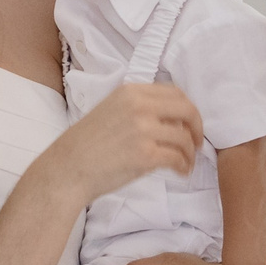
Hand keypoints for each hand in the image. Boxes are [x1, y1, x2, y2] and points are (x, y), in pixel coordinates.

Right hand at [40, 83, 201, 206]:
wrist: (68, 168)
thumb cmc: (87, 144)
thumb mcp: (112, 110)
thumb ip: (139, 108)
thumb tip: (172, 120)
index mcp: (131, 92)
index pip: (175, 93)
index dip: (189, 109)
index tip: (190, 124)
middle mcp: (139, 106)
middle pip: (187, 110)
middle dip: (197, 128)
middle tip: (197, 144)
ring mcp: (143, 130)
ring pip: (185, 137)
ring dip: (190, 153)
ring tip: (186, 163)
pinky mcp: (145, 155)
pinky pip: (177, 158)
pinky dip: (184, 166)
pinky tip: (180, 172)